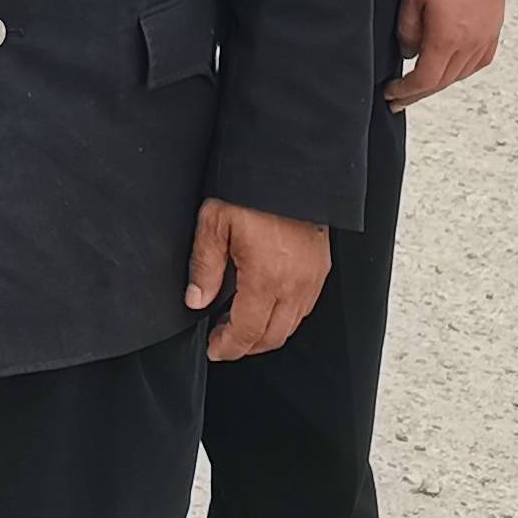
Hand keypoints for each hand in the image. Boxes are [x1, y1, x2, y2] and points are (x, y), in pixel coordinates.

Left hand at [187, 200, 330, 360]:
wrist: (289, 169)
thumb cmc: (251, 191)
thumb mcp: (214, 222)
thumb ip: (204, 266)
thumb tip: (196, 300)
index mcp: (266, 278)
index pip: (247, 332)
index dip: (228, 347)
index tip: (214, 349)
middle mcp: (295, 285)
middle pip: (272, 337)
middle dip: (246, 346)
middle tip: (224, 341)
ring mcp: (312, 278)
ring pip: (291, 325)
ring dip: (265, 333)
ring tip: (240, 323)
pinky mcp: (321, 268)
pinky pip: (304, 307)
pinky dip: (284, 316)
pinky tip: (265, 304)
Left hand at [389, 0, 505, 105]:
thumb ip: (407, 29)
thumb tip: (407, 53)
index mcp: (447, 39)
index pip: (425, 80)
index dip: (406, 92)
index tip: (391, 95)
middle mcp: (469, 45)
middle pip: (442, 82)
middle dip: (418, 94)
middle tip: (400, 100)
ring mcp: (484, 40)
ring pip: (460, 75)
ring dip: (438, 84)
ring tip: (420, 87)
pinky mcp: (493, 33)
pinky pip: (477, 63)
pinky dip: (460, 72)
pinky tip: (450, 70)